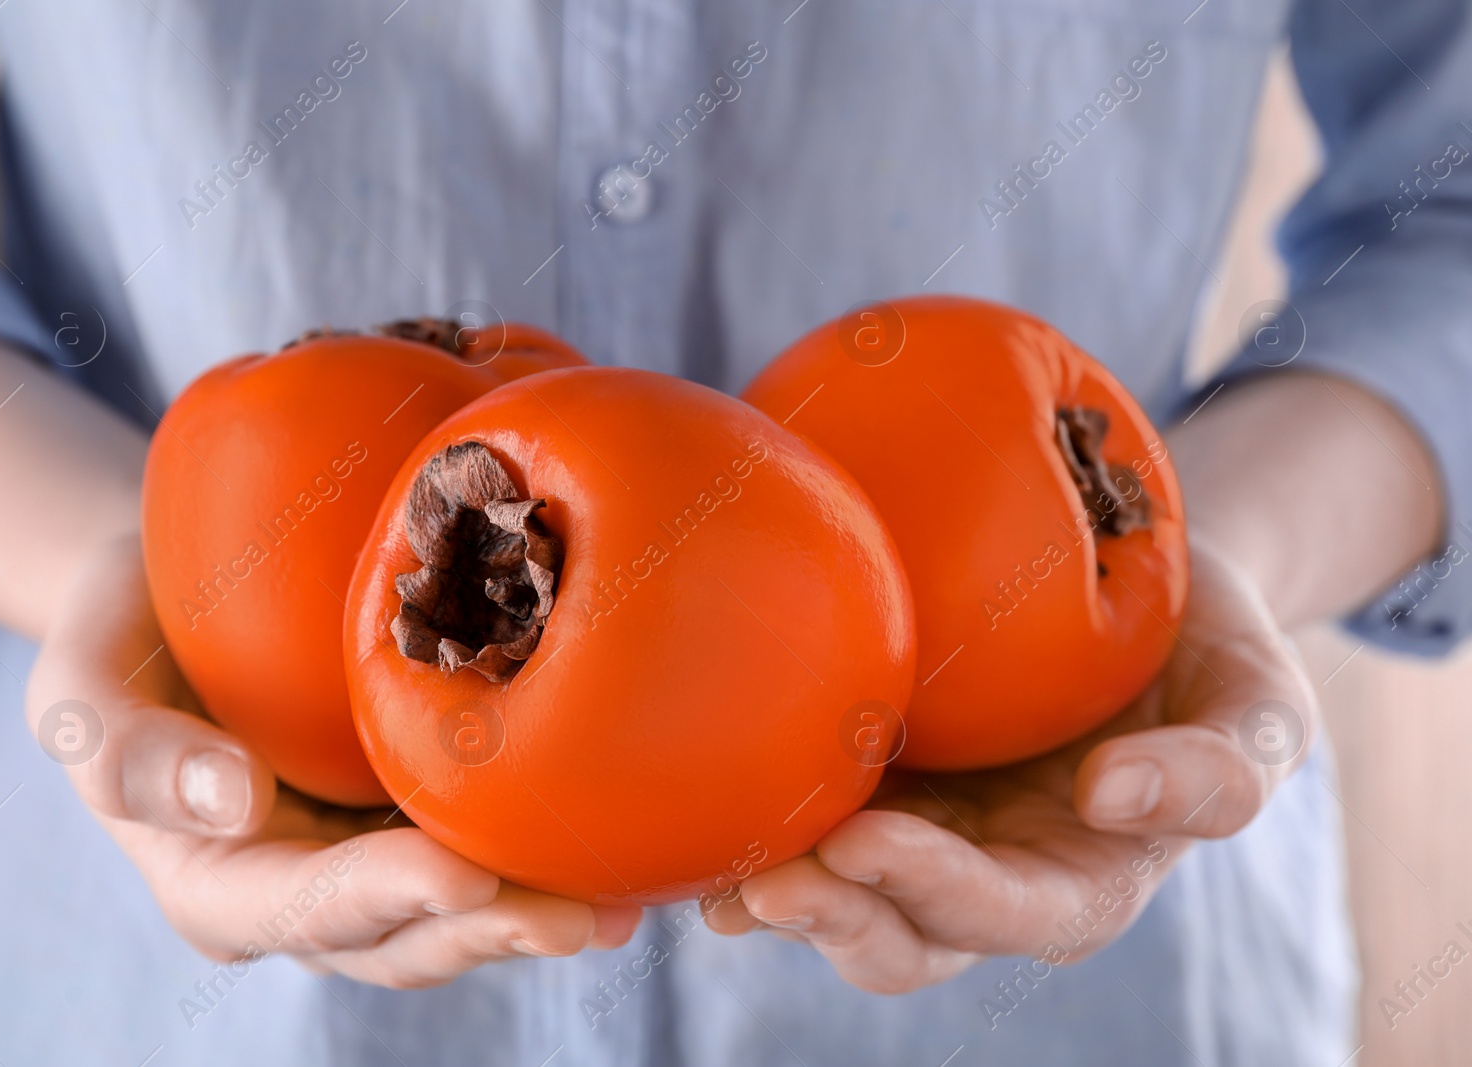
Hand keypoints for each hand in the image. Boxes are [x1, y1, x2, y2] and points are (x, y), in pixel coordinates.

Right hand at [25, 533, 639, 986]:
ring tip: (622, 900)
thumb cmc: (120, 629)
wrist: (175, 587)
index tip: (464, 878)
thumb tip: (232, 805)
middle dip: (491, 929)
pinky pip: (486, 844)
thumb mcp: (82, 682)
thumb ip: (127, 752)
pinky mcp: (416, 811)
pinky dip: (545, 852)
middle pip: (404, 935)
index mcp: (219, 882)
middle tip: (580, 914)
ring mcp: (368, 856)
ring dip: (538, 909)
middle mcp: (303, 890)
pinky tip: (616, 842)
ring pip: (460, 911)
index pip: (308, 909)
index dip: (387, 901)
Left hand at [708, 539, 1314, 993]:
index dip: (939, 894)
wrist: (1132, 573)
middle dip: (835, 918)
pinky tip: (691, 798)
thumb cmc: (1206, 642)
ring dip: (772, 886)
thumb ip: (1225, 768)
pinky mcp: (864, 768)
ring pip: (833, 890)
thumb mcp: (1258, 699)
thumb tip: (1110, 801)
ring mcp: (917, 821)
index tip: (871, 845)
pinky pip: (797, 811)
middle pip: (901, 932)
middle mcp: (984, 867)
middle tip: (769, 884)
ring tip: (713, 863)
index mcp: (1078, 876)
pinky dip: (744, 820)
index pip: (1009, 913)